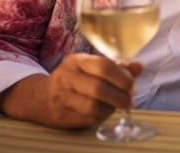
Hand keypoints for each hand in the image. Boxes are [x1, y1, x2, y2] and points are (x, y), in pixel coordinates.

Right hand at [0, 53, 141, 128]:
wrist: (41, 97)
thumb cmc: (76, 80)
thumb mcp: (93, 68)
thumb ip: (118, 68)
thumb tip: (138, 66)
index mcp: (77, 61)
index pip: (104, 66)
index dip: (122, 77)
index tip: (132, 84)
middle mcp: (67, 77)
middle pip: (99, 88)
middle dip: (120, 95)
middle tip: (129, 99)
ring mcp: (62, 97)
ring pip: (93, 106)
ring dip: (112, 108)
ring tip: (119, 106)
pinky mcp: (62, 115)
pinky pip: (88, 118)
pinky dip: (102, 116)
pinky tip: (105, 112)